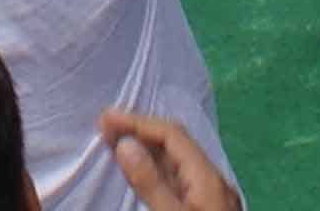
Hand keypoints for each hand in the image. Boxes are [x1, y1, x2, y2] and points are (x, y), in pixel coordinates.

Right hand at [98, 109, 242, 210]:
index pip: (172, 134)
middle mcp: (213, 181)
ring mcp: (212, 197)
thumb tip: (125, 144)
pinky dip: (157, 171)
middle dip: (141, 131)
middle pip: (176, 145)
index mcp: (209, 176)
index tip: (106, 118)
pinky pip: (178, 180)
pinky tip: (144, 174)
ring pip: (177, 164)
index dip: (138, 122)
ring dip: (148, 151)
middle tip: (106, 126)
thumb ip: (150, 182)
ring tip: (117, 143)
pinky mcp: (206, 209)